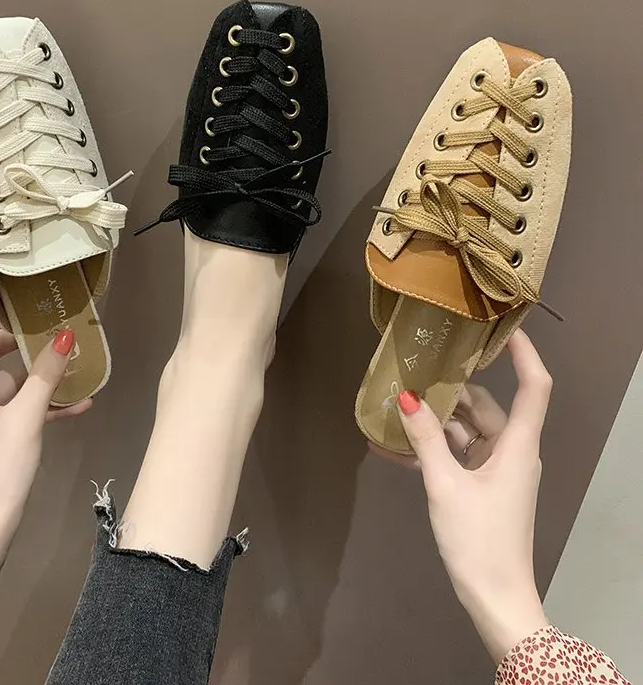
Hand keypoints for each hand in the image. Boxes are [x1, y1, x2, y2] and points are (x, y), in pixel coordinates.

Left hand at [0, 272, 91, 614]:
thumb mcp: (26, 419)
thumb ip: (46, 376)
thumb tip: (65, 337)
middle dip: (20, 339)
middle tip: (49, 318)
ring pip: (6, 382)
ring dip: (38, 376)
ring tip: (74, 363)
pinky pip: (13, 407)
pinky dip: (38, 403)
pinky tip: (77, 404)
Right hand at [372, 330, 550, 662]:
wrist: (495, 597)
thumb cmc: (479, 538)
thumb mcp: (446, 486)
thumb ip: (425, 439)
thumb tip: (406, 396)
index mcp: (517, 445)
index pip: (533, 386)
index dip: (524, 353)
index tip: (503, 328)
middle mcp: (511, 451)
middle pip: (485, 406)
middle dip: (451, 391)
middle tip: (413, 372)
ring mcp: (497, 470)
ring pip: (467, 431)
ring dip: (434, 424)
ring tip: (393, 411)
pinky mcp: (482, 487)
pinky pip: (457, 457)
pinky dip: (432, 451)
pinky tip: (393, 449)